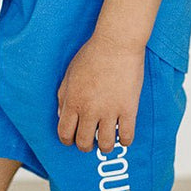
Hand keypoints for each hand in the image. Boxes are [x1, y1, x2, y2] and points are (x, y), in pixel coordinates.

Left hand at [56, 30, 143, 152]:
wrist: (116, 44)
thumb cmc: (92, 55)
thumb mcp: (69, 73)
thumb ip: (63, 96)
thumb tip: (61, 114)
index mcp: (73, 102)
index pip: (64, 133)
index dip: (67, 140)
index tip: (72, 139)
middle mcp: (89, 110)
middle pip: (84, 143)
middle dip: (85, 146)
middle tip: (90, 141)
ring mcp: (109, 111)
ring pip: (105, 145)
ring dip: (105, 147)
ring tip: (107, 140)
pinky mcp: (128, 109)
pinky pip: (127, 136)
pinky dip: (125, 141)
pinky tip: (123, 136)